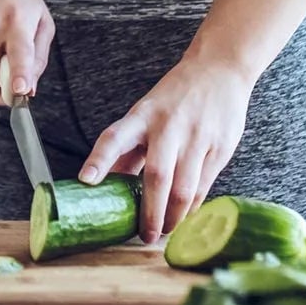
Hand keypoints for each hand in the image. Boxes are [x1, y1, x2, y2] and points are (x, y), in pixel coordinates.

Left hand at [78, 58, 252, 242]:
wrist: (219, 69)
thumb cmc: (175, 97)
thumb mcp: (146, 113)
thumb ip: (130, 147)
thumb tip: (107, 181)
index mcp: (142, 115)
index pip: (114, 138)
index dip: (99, 159)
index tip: (86, 181)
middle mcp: (168, 127)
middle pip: (156, 176)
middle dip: (149, 212)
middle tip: (144, 235)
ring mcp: (196, 138)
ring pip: (183, 188)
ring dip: (173, 217)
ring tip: (165, 232)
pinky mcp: (220, 148)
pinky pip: (204, 187)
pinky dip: (193, 208)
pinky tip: (186, 218)